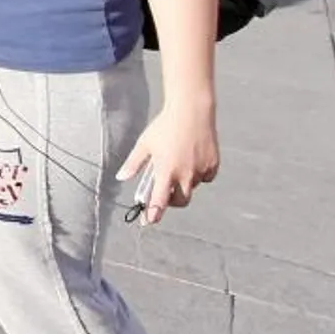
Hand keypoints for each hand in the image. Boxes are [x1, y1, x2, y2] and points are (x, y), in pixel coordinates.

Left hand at [117, 101, 219, 224]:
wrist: (192, 111)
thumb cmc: (165, 126)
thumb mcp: (144, 144)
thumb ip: (134, 163)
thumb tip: (121, 177)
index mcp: (166, 170)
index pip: (159, 200)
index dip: (153, 213)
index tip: (148, 221)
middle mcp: (185, 174)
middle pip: (180, 201)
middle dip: (171, 201)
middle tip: (164, 193)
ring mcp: (201, 170)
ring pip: (192, 188)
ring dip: (183, 185)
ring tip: (176, 167)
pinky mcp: (213, 165)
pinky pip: (205, 178)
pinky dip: (197, 175)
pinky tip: (191, 161)